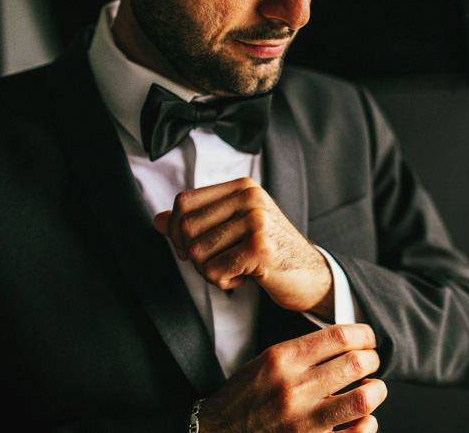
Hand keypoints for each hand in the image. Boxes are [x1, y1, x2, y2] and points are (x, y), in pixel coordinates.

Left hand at [153, 177, 333, 317]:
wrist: (310, 275)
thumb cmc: (270, 252)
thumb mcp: (234, 229)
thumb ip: (198, 221)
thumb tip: (157, 220)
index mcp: (243, 187)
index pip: (184, 202)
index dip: (176, 230)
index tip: (192, 248)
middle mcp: (251, 198)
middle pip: (186, 228)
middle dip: (195, 255)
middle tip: (220, 262)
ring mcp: (257, 221)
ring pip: (198, 252)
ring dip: (211, 271)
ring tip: (236, 269)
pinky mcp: (261, 248)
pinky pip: (215, 271)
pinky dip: (224, 282)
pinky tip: (246, 278)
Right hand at [200, 324, 386, 432]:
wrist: (218, 432)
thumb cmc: (246, 395)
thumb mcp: (268, 360)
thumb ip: (306, 350)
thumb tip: (350, 344)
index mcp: (283, 358)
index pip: (340, 336)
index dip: (364, 335)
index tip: (367, 339)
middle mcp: (294, 387)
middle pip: (357, 363)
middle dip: (372, 360)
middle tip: (370, 362)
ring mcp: (303, 420)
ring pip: (363, 399)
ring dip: (376, 391)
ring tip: (371, 388)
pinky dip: (367, 424)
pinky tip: (362, 419)